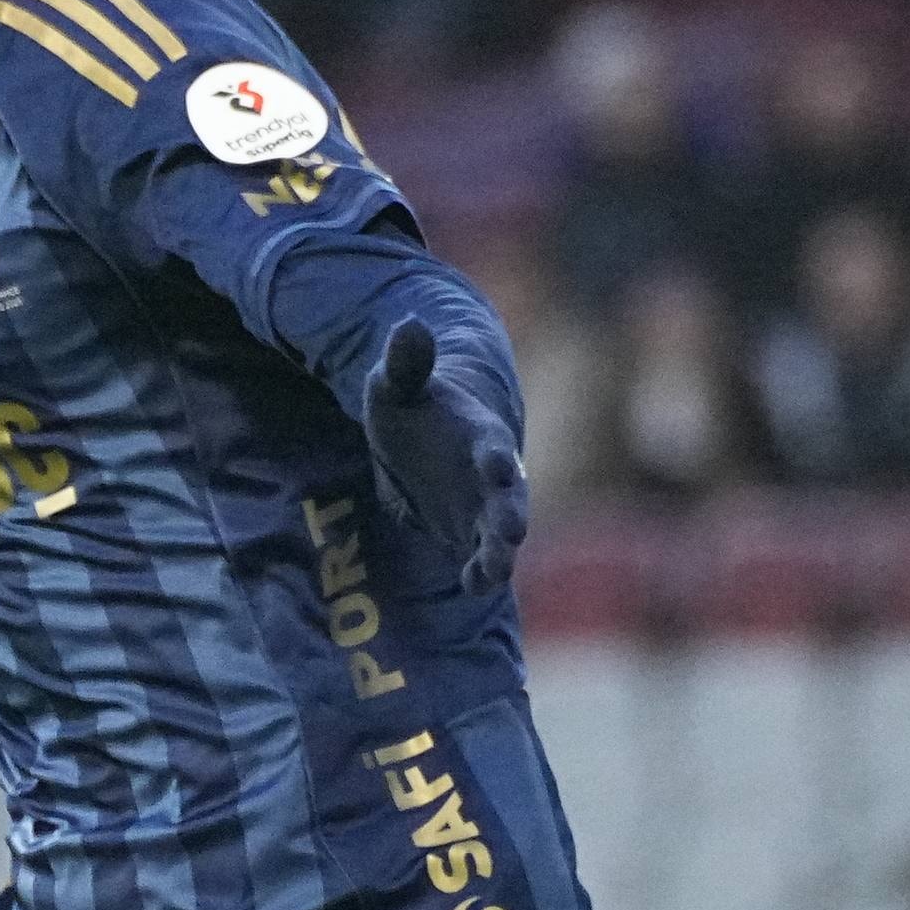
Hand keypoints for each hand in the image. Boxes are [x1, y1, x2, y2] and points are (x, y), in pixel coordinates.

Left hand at [361, 322, 526, 592]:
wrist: (425, 439)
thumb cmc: (414, 406)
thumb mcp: (397, 383)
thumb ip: (406, 361)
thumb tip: (408, 324)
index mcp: (478, 435)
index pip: (493, 445)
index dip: (496, 455)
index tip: (497, 464)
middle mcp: (490, 477)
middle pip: (508, 499)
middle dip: (510, 515)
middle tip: (512, 532)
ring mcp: (483, 509)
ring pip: (500, 536)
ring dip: (499, 554)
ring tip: (491, 574)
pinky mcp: (470, 535)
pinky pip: (480, 559)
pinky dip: (479, 573)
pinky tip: (471, 586)